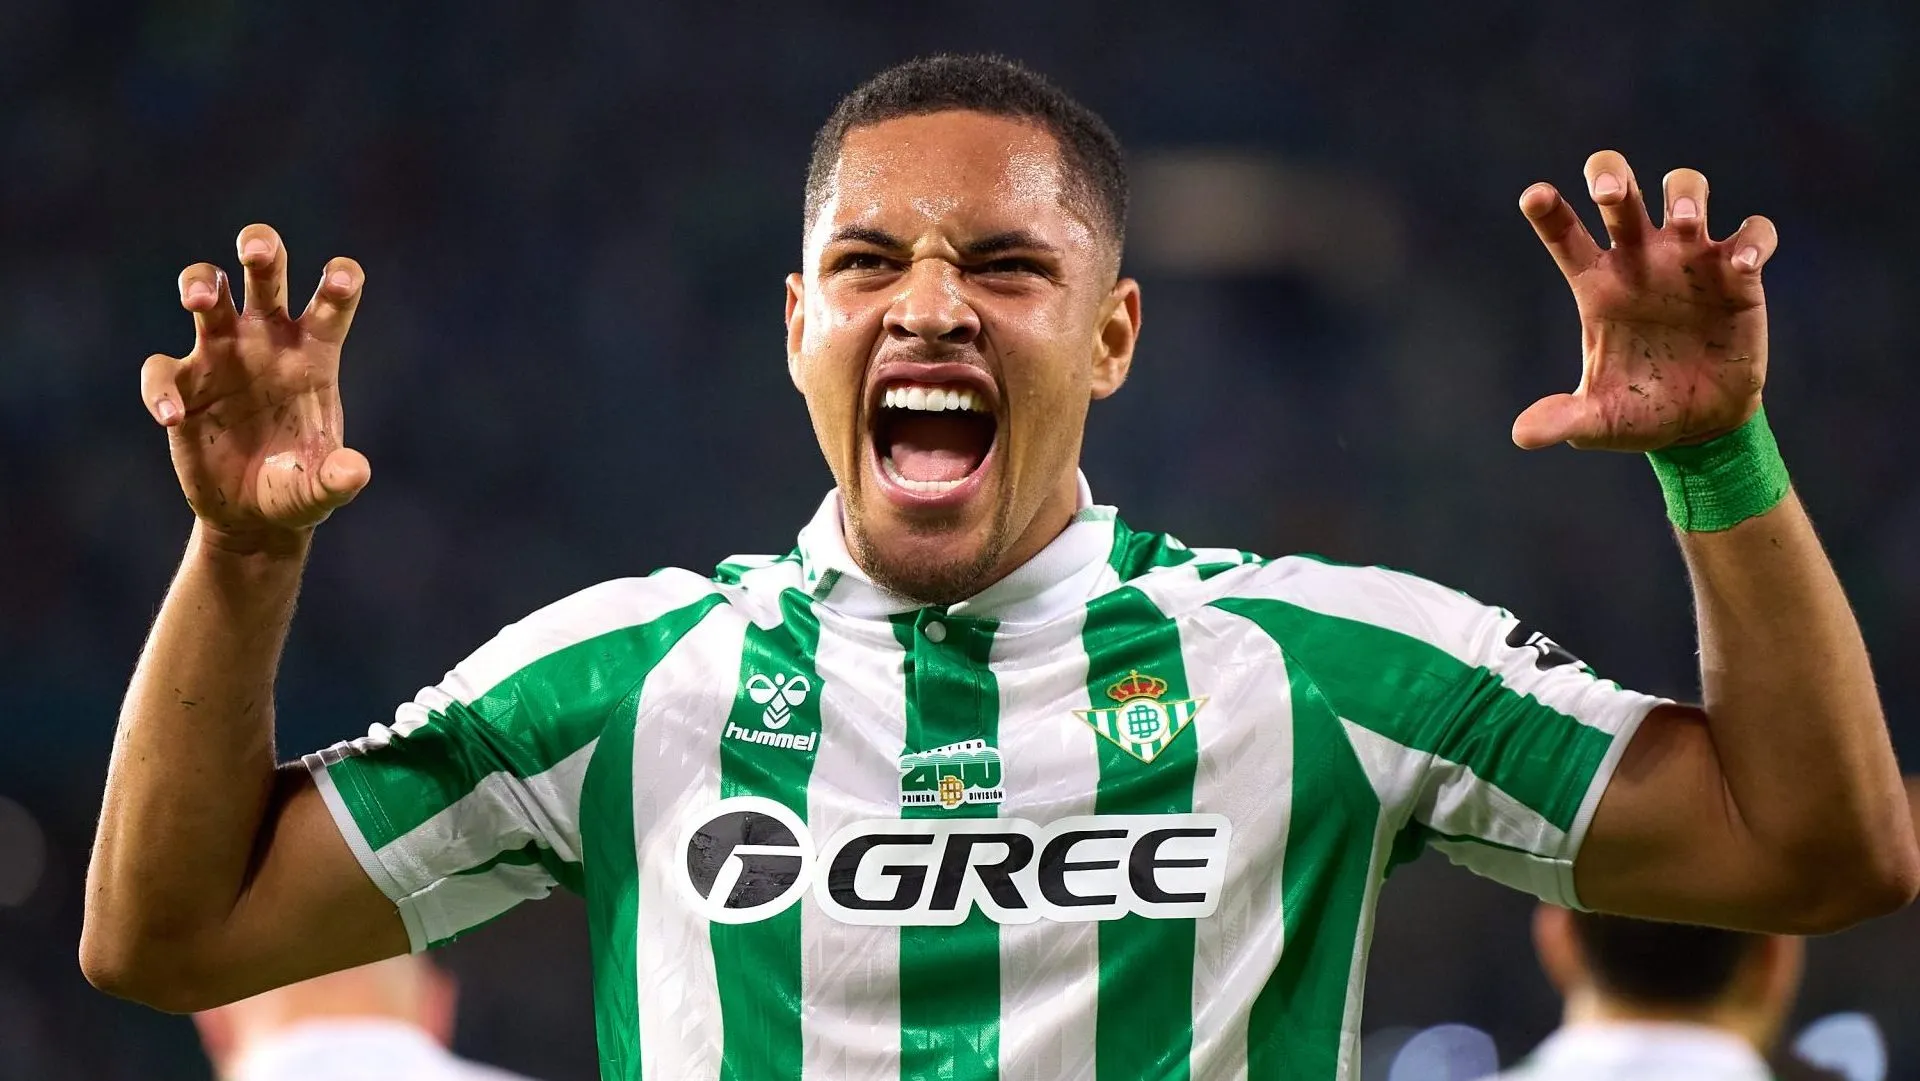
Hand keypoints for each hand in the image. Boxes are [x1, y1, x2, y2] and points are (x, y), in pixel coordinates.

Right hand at [143, 225, 369, 548]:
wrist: (254, 514)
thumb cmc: (298, 487)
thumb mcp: (322, 489)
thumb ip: (338, 479)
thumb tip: (355, 470)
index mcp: (314, 353)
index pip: (332, 302)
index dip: (338, 282)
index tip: (339, 279)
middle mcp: (268, 342)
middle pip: (265, 276)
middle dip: (260, 250)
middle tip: (254, 249)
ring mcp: (222, 356)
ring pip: (208, 294)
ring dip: (200, 284)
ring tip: (197, 299)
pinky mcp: (182, 385)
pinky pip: (162, 372)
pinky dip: (161, 389)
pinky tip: (172, 418)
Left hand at [1512, 150, 1777, 451]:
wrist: (1699, 426)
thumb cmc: (1640, 413)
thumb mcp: (1598, 422)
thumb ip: (1561, 420)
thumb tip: (1522, 435)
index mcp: (1597, 286)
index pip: (1565, 236)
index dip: (1548, 212)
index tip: (1534, 196)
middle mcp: (1640, 261)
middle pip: (1622, 194)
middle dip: (1614, 178)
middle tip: (1608, 193)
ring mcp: (1690, 261)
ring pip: (1686, 190)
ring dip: (1685, 196)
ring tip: (1684, 222)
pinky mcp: (1740, 276)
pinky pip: (1752, 235)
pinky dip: (1751, 240)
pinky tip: (1741, 267)